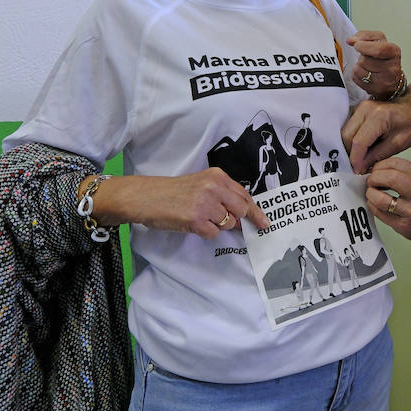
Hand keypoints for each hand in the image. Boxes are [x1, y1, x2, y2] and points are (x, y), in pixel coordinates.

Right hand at [103, 168, 267, 239]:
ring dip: (217, 226)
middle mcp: (214, 187)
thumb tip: (242, 214)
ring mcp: (205, 204)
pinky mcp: (196, 220)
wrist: (146, 197)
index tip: (264, 222)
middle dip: (237, 220)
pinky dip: (206, 233)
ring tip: (199, 217)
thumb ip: (222, 194)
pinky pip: (214, 234)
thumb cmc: (172, 192)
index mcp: (217, 176)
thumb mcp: (200, 184)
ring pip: (228, 224)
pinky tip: (193, 224)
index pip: (244, 195)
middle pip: (241, 210)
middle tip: (227, 223)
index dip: (255, 211)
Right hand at [342, 97, 410, 173]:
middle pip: (346, 136)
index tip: (358, 171)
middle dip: (350, 154)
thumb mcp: (399, 143)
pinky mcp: (356, 110)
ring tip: (362, 158)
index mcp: (379, 116)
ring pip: (344, 133)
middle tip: (359, 167)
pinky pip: (348, 129)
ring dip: (350, 148)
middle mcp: (365, 109)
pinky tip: (362, 149)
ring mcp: (359, 108)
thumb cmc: (410, 122)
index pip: (359, 142)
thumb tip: (360, 167)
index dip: (356, 160)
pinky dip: (351, 142)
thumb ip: (378, 155)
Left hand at [348, 31, 403, 97]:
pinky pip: (356, 78)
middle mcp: (392, 68)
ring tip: (367, 67)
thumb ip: (365, 36)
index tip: (357, 45)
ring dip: (358, 66)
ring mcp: (384, 81)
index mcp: (394, 52)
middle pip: (365, 60)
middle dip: (362, 56)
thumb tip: (351, 40)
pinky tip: (365, 74)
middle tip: (368, 57)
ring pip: (359, 69)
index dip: (365, 47)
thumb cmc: (383, 58)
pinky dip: (356, 75)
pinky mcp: (376, 90)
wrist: (391, 79)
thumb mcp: (378, 41)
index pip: (379, 50)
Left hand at [364, 158, 410, 250]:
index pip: (396, 163)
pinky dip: (373, 206)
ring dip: (370, 194)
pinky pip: (380, 213)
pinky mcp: (404, 225)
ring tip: (371, 193)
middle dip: (374, 178)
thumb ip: (404, 173)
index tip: (376, 169)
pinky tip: (375, 204)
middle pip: (390, 178)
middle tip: (371, 181)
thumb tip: (378, 168)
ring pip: (381, 199)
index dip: (380, 165)